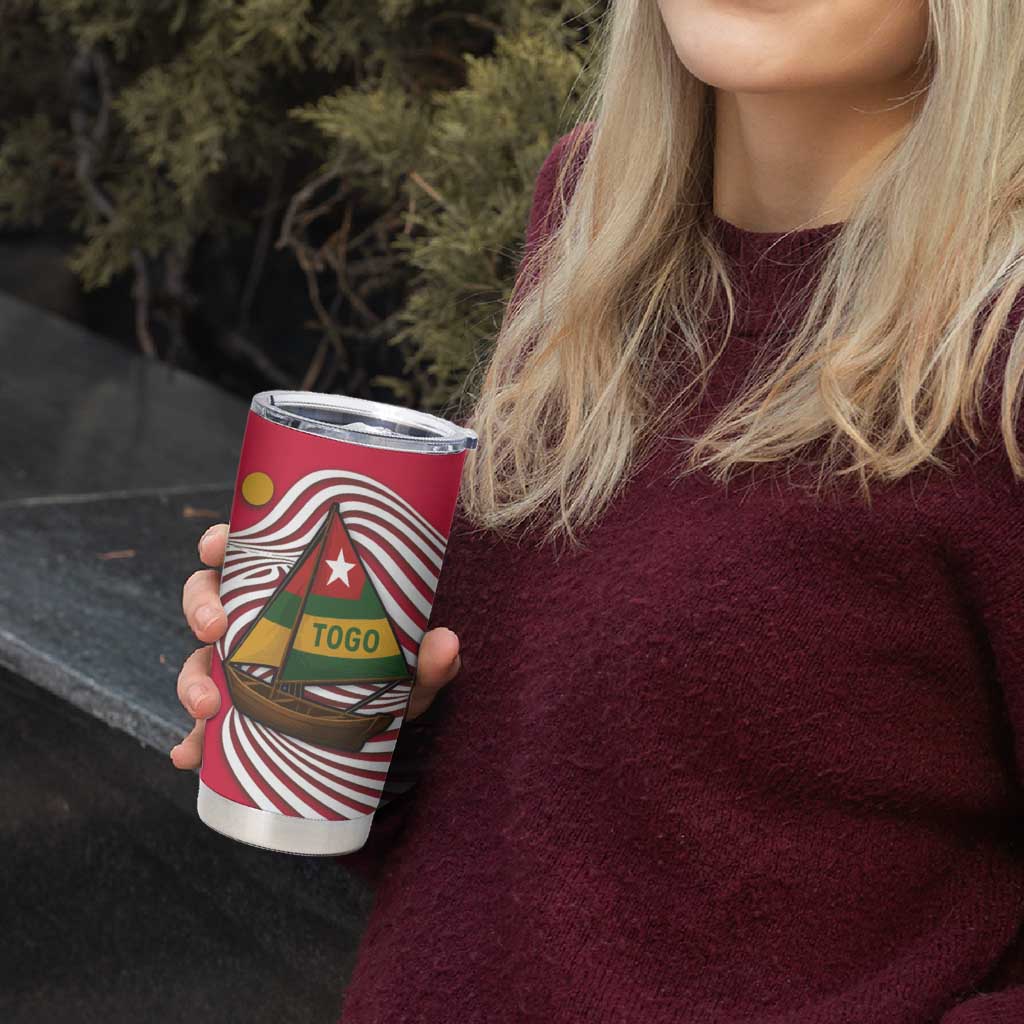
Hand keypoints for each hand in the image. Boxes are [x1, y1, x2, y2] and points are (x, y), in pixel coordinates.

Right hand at [169, 523, 460, 768]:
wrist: (380, 726)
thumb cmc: (386, 672)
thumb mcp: (407, 667)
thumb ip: (426, 659)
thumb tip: (446, 644)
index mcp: (287, 588)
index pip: (246, 553)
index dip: (219, 543)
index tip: (216, 546)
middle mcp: (256, 621)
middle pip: (207, 598)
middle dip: (201, 609)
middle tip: (215, 630)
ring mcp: (240, 667)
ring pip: (197, 660)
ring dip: (191, 680)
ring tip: (206, 707)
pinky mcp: (236, 715)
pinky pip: (203, 726)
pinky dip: (191, 742)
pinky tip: (189, 756)